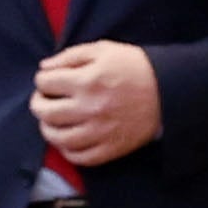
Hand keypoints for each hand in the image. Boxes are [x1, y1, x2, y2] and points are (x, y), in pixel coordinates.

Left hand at [33, 41, 161, 166]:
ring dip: (48, 128)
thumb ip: (70, 56)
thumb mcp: (103, 50)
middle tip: (43, 100)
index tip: (48, 80)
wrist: (169, 90)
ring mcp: (100, 131)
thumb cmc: (134, 67)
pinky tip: (69, 139)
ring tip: (52, 121)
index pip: (45, 83)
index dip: (42, 79)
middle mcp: (90, 108)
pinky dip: (68, 150)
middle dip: (38, 103)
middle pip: (45, 112)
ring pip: (58, 138)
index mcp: (88, 80)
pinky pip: (79, 157)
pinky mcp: (111, 148)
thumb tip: (43, 69)